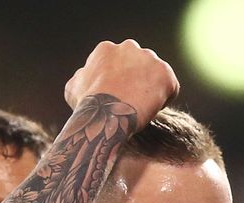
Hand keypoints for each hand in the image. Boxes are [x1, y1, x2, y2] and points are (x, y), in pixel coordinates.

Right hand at [64, 39, 178, 129]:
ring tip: (142, 108)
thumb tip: (84, 75)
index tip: (118, 95)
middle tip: (132, 101)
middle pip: (139, 64)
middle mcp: (129, 47)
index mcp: (106, 49)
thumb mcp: (73, 88)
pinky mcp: (165, 75)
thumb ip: (82, 77)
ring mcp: (149, 59)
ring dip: (151, 89)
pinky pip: (170, 87)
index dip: (119, 80)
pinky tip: (153, 110)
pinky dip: (164, 99)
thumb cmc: (87, 105)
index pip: (119, 62)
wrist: (105, 115)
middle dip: (137, 80)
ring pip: (155, 74)